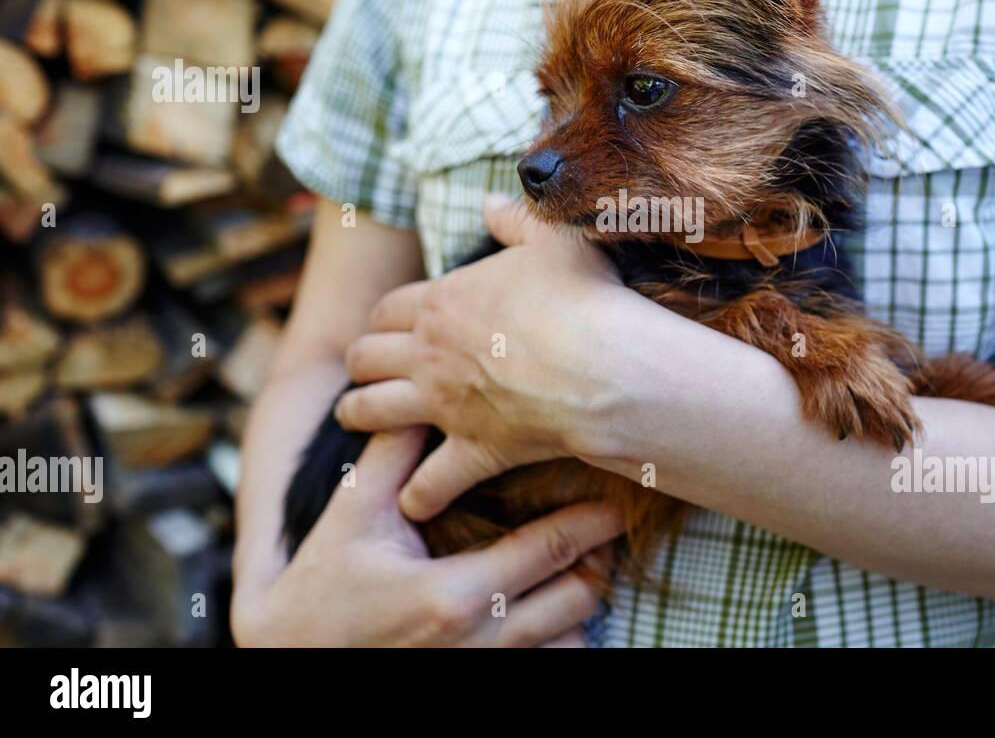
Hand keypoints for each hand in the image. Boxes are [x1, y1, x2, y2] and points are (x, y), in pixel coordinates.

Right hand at [231, 429, 621, 646]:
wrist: (289, 654)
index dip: (590, 521)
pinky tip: (552, 611)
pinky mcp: (477, 688)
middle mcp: (477, 642)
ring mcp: (480, 672)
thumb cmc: (322, 584)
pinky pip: (545, 666)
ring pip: (569, 639)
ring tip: (589, 564)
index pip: (548, 550)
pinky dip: (559, 640)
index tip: (618, 497)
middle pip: (576, 598)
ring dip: (581, 602)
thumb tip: (425, 394)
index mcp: (452, 594)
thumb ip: (393, 456)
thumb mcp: (353, 514)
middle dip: (599, 560)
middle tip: (611, 526)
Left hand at [336, 195, 641, 520]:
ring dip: (358, 414)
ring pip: (373, 412)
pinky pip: (430, 482)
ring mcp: (445, 405)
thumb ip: (517, 218)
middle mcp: (429, 354)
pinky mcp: (473, 449)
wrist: (605, 366)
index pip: (388, 308)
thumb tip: (493, 199)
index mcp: (441, 301)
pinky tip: (413, 502)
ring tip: (352, 417)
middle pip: (366, 357)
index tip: (385, 323)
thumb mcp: (554, 237)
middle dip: (359, 361)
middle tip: (362, 368)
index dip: (383, 316)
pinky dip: (419, 495)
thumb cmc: (583, 297)